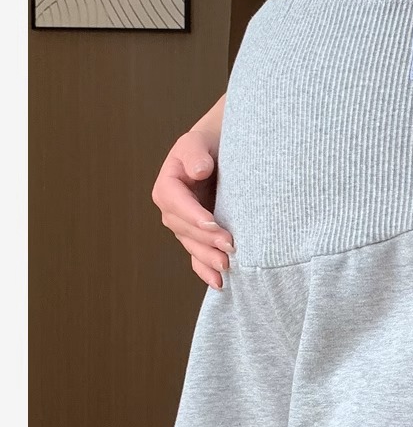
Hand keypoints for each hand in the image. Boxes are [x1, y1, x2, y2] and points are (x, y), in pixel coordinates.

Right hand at [151, 129, 233, 289]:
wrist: (220, 154)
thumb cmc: (208, 146)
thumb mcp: (198, 142)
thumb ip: (196, 153)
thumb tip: (199, 170)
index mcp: (168, 186)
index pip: (177, 203)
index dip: (193, 215)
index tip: (213, 223)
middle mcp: (172, 210)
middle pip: (185, 229)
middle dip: (206, 240)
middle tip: (230, 247)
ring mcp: (185, 226)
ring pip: (193, 246)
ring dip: (208, 259)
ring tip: (227, 267)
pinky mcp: (198, 238)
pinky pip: (198, 257)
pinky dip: (206, 271)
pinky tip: (220, 284)